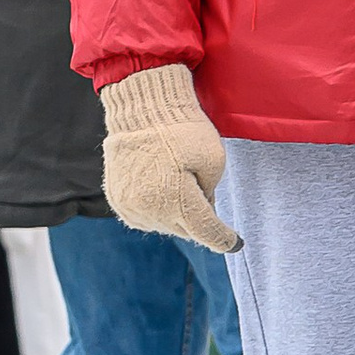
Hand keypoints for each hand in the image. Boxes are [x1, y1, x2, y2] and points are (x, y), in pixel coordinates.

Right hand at [100, 63, 237, 250]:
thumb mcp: (213, 160)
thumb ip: (210, 193)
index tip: (236, 244)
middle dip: (199, 220)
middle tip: (202, 192)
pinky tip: (162, 189)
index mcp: (179, 201)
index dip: (225, 240)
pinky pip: (144, 217)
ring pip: (164, 225)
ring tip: (178, 183)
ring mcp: (131, 207)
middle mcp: (152, 210)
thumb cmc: (183, 130)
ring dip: (177, 216)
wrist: (141, 110)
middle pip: (186, 231)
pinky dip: (157, 210)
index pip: (207, 232)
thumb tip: (204, 211)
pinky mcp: (117, 200)